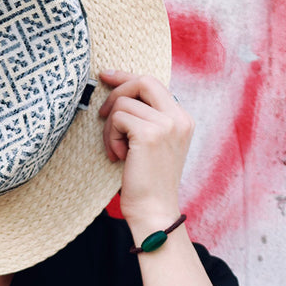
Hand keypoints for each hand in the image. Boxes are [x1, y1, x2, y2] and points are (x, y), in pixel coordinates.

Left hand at [98, 70, 193, 230]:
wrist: (153, 210)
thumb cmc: (146, 181)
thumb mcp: (153, 144)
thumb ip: (147, 119)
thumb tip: (119, 93)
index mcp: (182, 118)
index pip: (153, 82)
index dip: (127, 77)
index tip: (106, 76)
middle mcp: (179, 117)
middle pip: (143, 80)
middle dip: (116, 92)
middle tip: (102, 115)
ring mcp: (167, 124)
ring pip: (123, 103)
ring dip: (110, 128)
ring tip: (116, 151)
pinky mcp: (150, 134)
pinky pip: (118, 118)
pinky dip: (110, 136)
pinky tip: (117, 156)